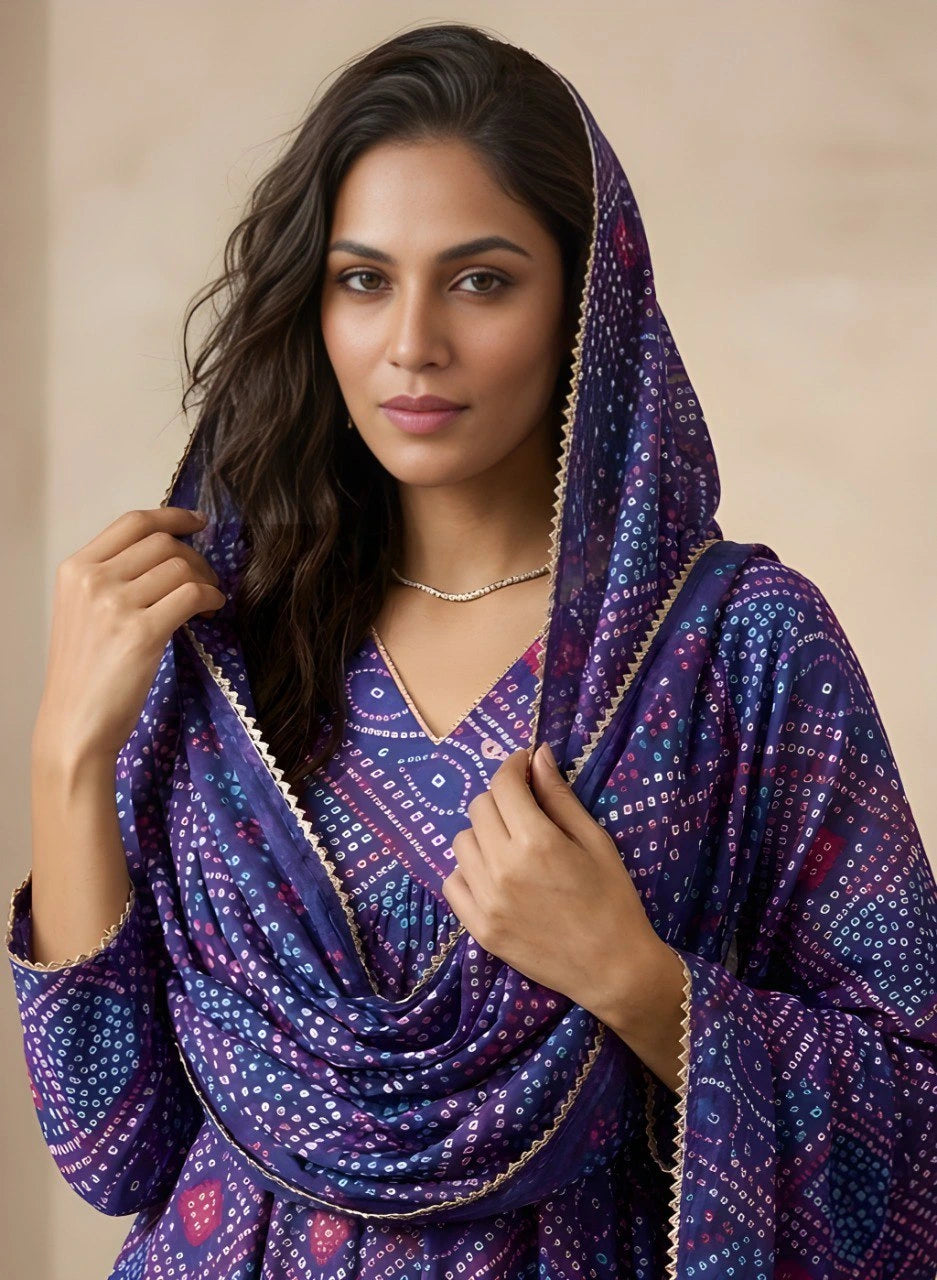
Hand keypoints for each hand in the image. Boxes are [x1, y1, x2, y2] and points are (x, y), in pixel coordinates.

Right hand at [33, 506, 225, 764]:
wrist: (75, 723)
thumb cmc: (85, 673)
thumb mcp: (83, 612)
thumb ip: (113, 579)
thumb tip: (168, 554)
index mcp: (76, 569)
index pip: (133, 522)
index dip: (172, 516)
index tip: (197, 522)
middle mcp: (93, 580)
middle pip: (163, 542)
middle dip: (195, 557)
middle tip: (206, 580)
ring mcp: (116, 605)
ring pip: (181, 567)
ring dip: (206, 579)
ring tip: (209, 601)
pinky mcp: (142, 632)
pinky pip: (193, 594)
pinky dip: (212, 597)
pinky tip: (212, 610)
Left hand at [441, 742, 665, 1024]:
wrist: (613, 968)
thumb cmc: (613, 899)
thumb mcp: (595, 841)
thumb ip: (560, 797)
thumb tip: (537, 755)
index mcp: (536, 841)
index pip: (504, 783)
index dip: (513, 766)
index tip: (525, 766)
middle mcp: (502, 867)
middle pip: (479, 807)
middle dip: (501, 799)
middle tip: (525, 810)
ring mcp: (485, 900)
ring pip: (462, 842)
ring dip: (484, 834)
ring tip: (511, 846)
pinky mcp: (477, 928)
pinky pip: (453, 881)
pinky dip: (470, 871)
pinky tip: (496, 876)